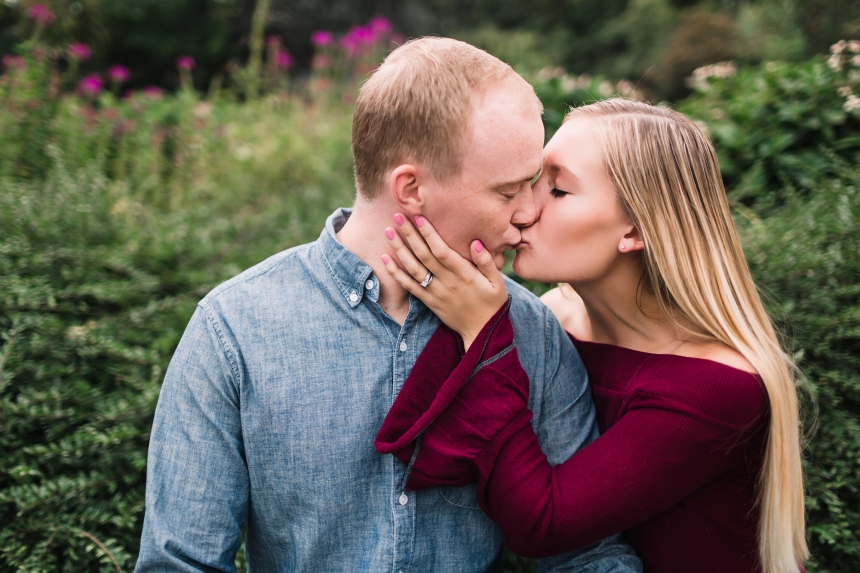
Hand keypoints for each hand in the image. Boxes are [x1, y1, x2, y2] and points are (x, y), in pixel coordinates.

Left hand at [381, 214, 508, 350]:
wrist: (482, 332)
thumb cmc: (492, 302)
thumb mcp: (497, 282)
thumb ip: (486, 261)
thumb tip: (475, 242)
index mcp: (464, 274)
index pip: (442, 251)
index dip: (429, 234)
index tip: (419, 218)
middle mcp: (447, 282)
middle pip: (424, 255)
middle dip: (410, 235)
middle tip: (398, 216)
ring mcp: (435, 292)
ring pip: (413, 268)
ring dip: (399, 250)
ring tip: (388, 232)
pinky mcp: (428, 301)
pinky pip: (409, 286)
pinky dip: (395, 273)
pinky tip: (385, 259)